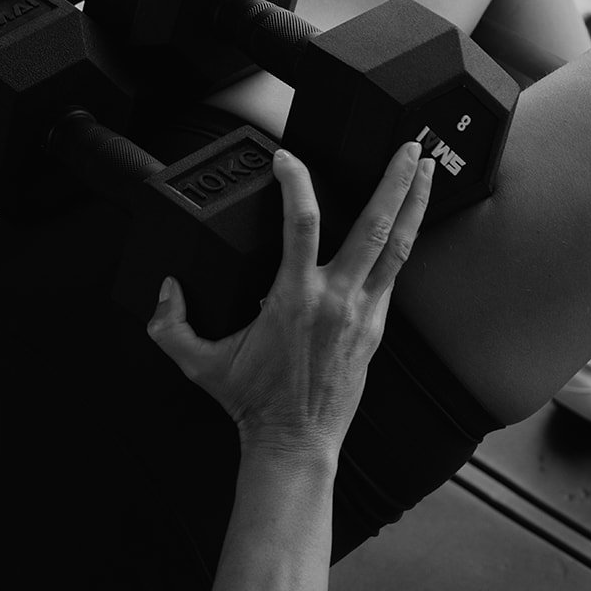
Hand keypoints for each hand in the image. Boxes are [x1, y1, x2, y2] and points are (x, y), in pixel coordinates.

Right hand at [147, 143, 433, 457]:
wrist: (295, 442)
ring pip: (398, 246)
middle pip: (374, 225)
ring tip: (424, 170)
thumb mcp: (199, 362)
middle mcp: (335, 299)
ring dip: (415, 204)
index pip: (301, 223)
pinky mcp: (376, 328)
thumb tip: (165, 291)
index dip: (296, 183)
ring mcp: (362, 313)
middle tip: (405, 147)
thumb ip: (170, 325)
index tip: (287, 159)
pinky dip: (405, 243)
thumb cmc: (255, 403)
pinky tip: (411, 223)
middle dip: (393, 182)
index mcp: (293, 298)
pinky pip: (395, 275)